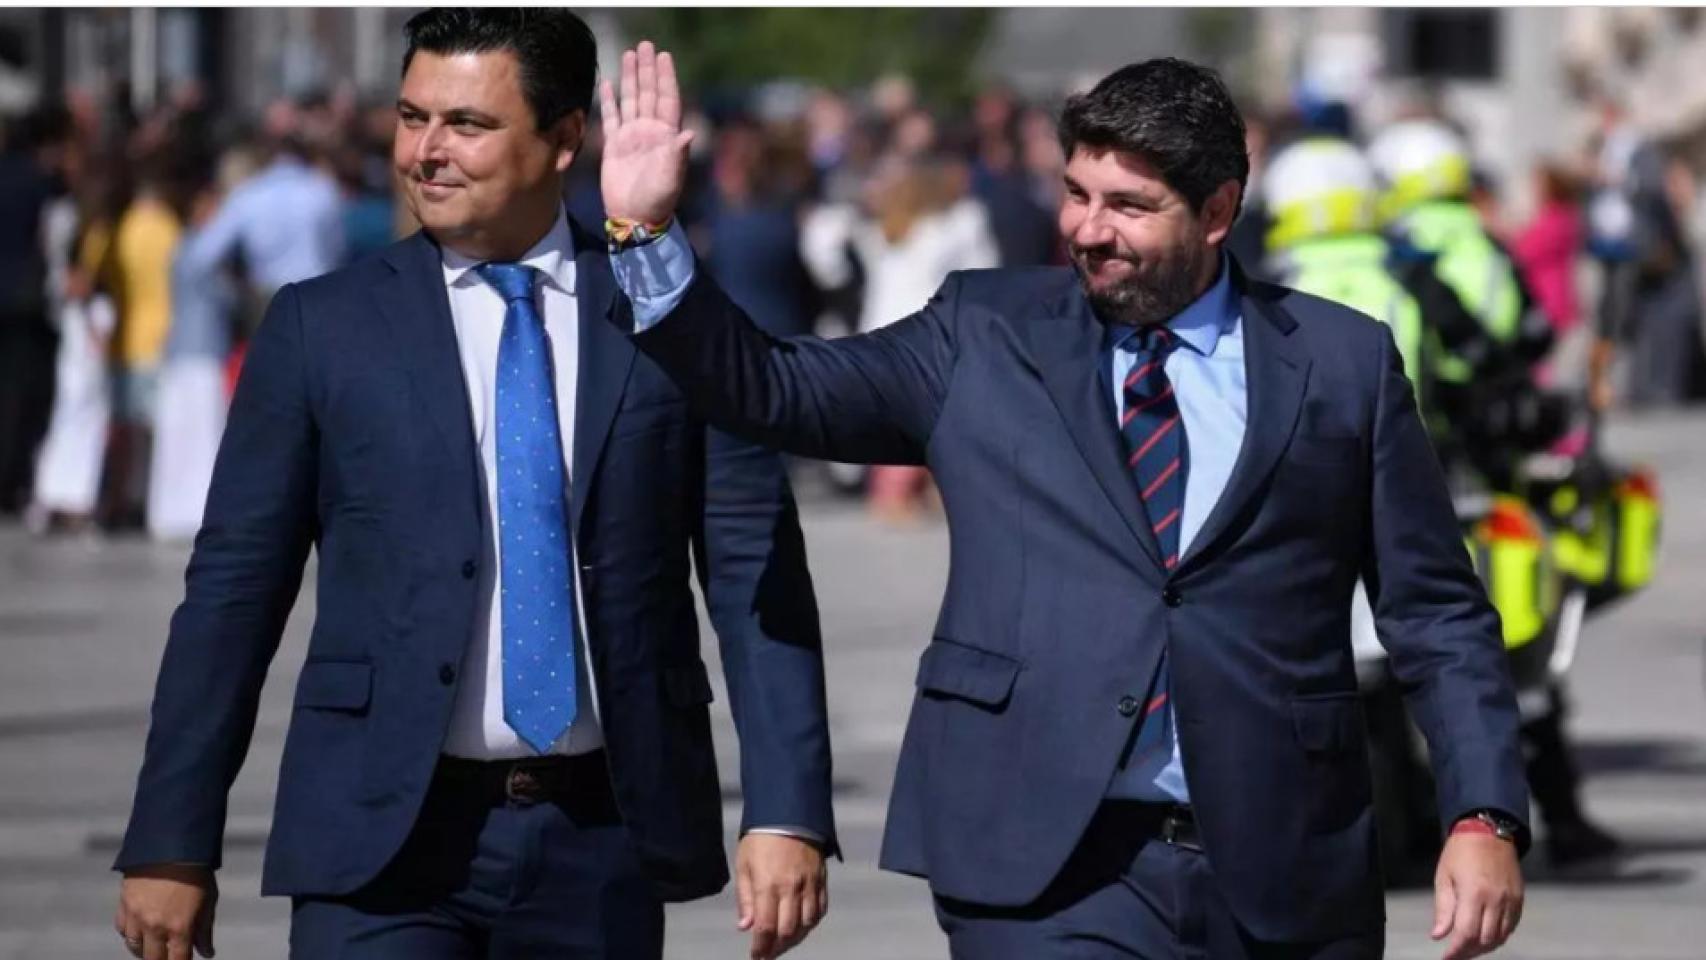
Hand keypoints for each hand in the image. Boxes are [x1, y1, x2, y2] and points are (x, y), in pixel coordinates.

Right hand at [115, 864, 217, 959]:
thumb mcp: (208, 901)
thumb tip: (206, 952)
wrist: (170, 845)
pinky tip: (140, 931)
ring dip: (144, 950)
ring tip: (154, 948)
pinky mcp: (124, 905)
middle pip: (153, 958)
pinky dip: (131, 933)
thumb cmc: (196, 871)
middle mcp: (155, 926)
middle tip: (168, 955)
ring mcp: (136, 917)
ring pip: (134, 946)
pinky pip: (123, 929)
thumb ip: (205, 930)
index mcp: (179, 927)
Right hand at [599, 41, 694, 224]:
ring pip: (631, 100)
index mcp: (666, 136)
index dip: (666, 78)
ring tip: (628, 55)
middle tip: (645, 45)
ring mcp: (632, 137)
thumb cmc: (657, 200)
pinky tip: (607, 83)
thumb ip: (677, 155)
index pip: (667, 99)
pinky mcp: (614, 146)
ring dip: (630, 78)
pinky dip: (610, 101)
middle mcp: (650, 132)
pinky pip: (611, 118)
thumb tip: (688, 133)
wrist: (635, 217)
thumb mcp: (670, 178)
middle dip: (647, 70)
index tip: (663, 56)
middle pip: (649, 93)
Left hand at [735, 833, 827, 959]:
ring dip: (795, 939)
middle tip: (768, 953)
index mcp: (768, 886)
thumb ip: (745, 898)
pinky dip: (811, 923)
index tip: (756, 956)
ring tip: (784, 942)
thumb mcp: (744, 865)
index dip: (761, 947)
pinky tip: (802, 926)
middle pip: (788, 931)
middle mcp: (791, 889)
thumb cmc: (760, 840)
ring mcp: (810, 885)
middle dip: (777, 948)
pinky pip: (821, 910)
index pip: (766, 928)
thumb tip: (745, 927)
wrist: (789, 814)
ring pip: (806, 924)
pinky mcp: (822, 880)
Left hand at [1431, 831, 1522, 959]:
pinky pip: (1512, 927)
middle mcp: (1496, 900)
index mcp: (1474, 894)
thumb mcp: (1444, 877)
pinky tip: (1486, 936)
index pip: (1466, 934)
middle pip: (1485, 940)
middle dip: (1469, 951)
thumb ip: (1443, 909)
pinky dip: (1499, 936)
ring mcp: (1511, 901)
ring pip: (1501, 937)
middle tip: (1456, 953)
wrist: (1489, 832)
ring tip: (1469, 948)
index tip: (1446, 957)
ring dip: (1484, 947)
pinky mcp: (1520, 899)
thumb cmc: (1460, 853)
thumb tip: (1438, 935)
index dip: (1456, 950)